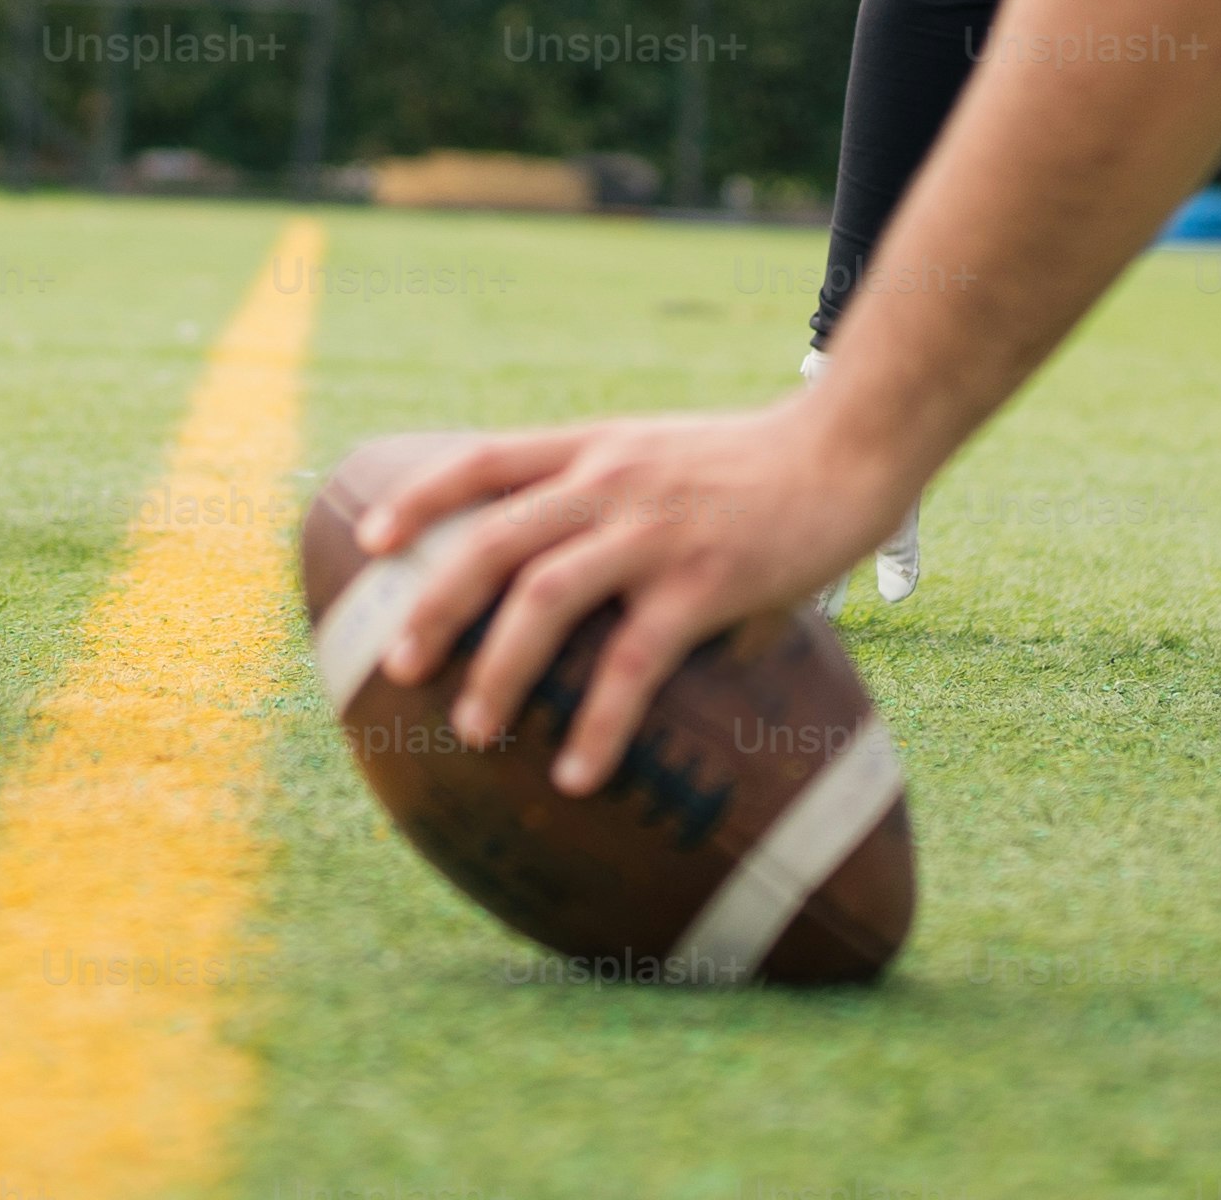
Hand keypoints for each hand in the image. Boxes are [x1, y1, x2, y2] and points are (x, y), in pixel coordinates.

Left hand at [354, 403, 898, 797]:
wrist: (849, 446)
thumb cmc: (760, 467)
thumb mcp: (669, 460)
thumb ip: (621, 513)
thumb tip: (598, 610)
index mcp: (597, 448)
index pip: (485, 459)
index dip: (420, 498)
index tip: (371, 542)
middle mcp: (611, 480)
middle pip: (494, 539)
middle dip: (436, 604)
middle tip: (399, 666)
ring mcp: (654, 530)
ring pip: (544, 596)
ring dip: (499, 668)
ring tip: (473, 731)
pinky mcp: (706, 581)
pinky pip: (633, 661)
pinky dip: (597, 722)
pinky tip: (578, 774)